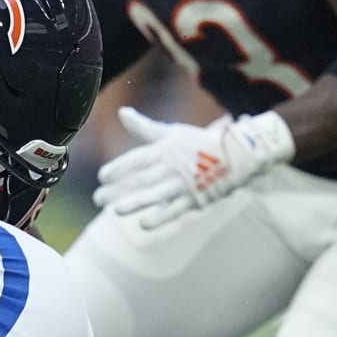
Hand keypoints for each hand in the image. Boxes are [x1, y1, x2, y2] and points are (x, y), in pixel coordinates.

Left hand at [93, 108, 295, 230]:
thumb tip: (122, 112)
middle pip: (142, 179)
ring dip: (136, 203)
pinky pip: (175, 210)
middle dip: (119, 189)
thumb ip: (144, 127)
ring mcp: (183, 184)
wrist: (239, 154)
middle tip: (97, 198)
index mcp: (165, 149)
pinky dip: (160, 217)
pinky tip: (143, 224)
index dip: (120, 167)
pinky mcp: (195, 199)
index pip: (138, 159)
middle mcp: (172, 167)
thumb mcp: (171, 132)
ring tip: (115, 211)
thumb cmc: (199, 143)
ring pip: (156, 195)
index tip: (102, 176)